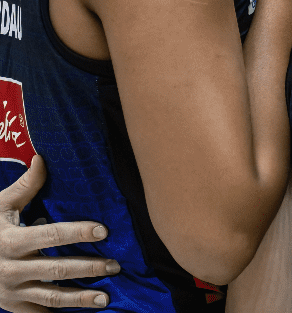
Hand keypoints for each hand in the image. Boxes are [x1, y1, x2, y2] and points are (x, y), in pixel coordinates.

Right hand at [0, 156, 118, 311]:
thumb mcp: (0, 206)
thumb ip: (25, 186)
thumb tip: (42, 159)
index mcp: (11, 240)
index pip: (50, 236)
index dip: (78, 232)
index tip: (104, 231)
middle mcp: (11, 268)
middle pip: (56, 269)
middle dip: (88, 268)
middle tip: (115, 265)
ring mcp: (11, 290)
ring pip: (51, 297)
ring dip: (80, 298)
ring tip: (106, 297)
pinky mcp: (13, 305)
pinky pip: (39, 312)